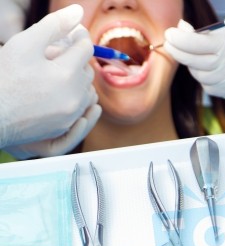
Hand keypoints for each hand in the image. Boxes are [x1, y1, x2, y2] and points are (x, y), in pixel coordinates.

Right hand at [0, 4, 100, 155]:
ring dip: (78, 78)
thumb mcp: (25, 44)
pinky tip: (59, 90)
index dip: (78, 36)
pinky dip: (75, 96)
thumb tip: (78, 12)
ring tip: (57, 72)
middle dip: (77, 58)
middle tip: (57, 54)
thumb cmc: (5, 79)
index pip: (85, 47)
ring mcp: (70, 114)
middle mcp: (74, 96)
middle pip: (88, 69)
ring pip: (87, 90)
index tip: (70, 34)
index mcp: (66, 73)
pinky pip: (81, 108)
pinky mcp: (65, 126)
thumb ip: (54, 26)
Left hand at [164, 16, 224, 98]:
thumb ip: (209, 32)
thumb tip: (183, 32)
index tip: (170, 33)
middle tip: (171, 42)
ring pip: (200, 78)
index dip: (178, 39)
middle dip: (178, 52)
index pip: (195, 44)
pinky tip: (208, 68)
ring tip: (194, 54)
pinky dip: (205, 77)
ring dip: (192, 65)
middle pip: (192, 63)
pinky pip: (210, 87)